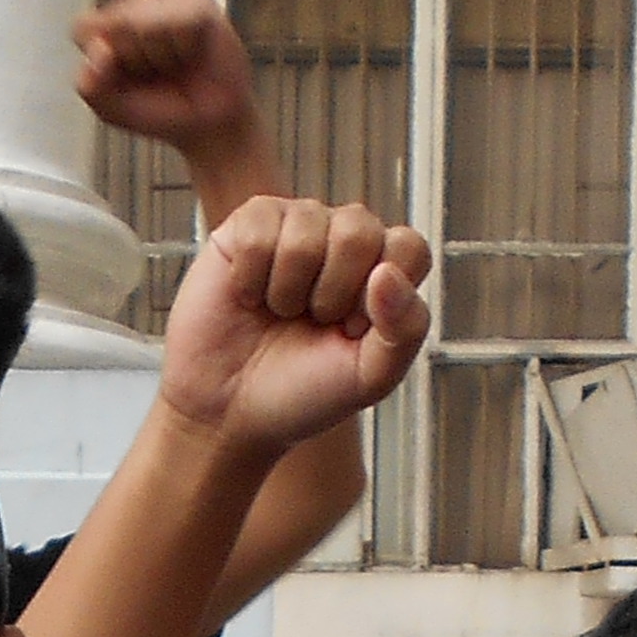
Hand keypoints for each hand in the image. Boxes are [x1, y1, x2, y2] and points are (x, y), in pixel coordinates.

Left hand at [75, 0, 266, 166]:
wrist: (207, 125)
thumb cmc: (160, 112)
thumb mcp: (112, 110)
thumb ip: (91, 86)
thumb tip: (100, 49)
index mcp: (104, 30)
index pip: (83, 28)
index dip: (101, 59)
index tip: (121, 79)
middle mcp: (132, 9)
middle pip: (115, 23)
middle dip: (134, 60)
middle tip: (154, 75)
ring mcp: (164, 1)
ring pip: (144, 21)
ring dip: (160, 55)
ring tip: (174, 64)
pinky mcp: (196, 2)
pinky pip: (179, 20)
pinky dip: (185, 46)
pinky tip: (192, 53)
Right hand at [153, 194, 432, 466]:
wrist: (227, 411)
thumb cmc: (302, 392)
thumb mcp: (371, 377)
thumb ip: (405, 330)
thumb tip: (386, 272)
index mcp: (384, 271)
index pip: (408, 248)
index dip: (380, 297)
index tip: (351, 332)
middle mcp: (344, 239)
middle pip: (360, 230)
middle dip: (332, 291)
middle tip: (311, 322)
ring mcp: (297, 226)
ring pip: (307, 225)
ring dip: (288, 288)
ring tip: (278, 313)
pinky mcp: (249, 224)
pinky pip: (260, 229)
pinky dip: (251, 277)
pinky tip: (248, 297)